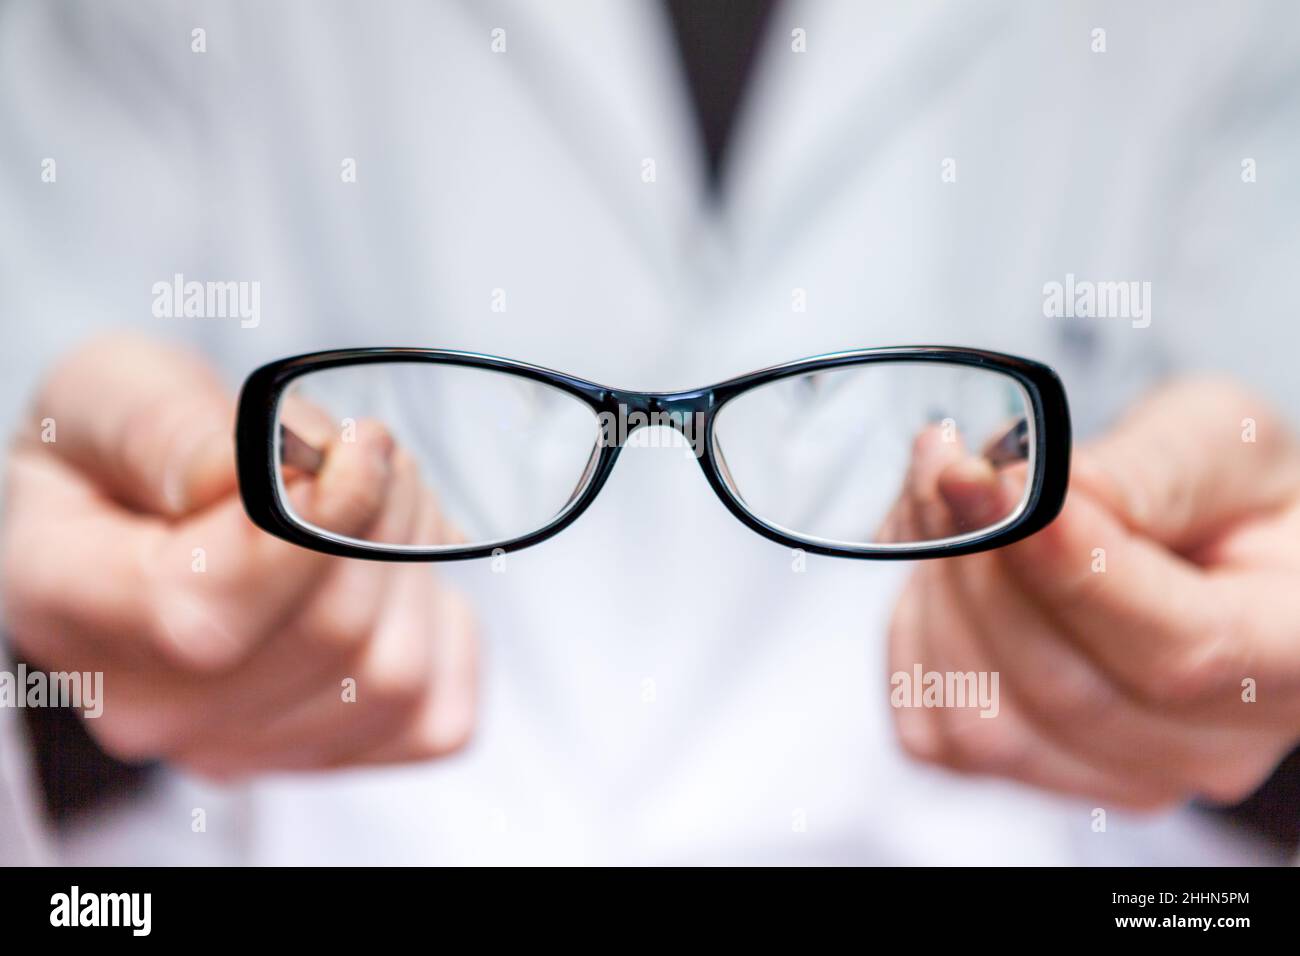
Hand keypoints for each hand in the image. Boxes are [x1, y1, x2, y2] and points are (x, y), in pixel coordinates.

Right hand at [0, 334, 476, 776]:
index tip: (352, 444)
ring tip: (381, 494)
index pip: (209, 611)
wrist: (139, 510)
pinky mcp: (325, 752)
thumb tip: (263, 472)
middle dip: (381, 515)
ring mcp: (240, 747)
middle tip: (367, 447)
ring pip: (392, 676)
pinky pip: (434, 716)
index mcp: (69, 607)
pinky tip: (397, 571)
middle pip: (328, 638)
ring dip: (417, 559)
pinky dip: (442, 628)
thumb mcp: (113, 392)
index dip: (314, 525)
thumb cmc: (122, 447)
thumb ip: (171, 429)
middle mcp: (150, 708)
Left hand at [885, 377, 1299, 807]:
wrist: (1195, 537)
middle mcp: (1212, 745)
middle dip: (983, 561)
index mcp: (1293, 654)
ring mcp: (1116, 772)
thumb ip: (1145, 467)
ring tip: (946, 502)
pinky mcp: (1030, 769)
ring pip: (982, 721)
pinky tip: (939, 570)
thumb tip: (1039, 488)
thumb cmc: (1224, 491)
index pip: (1179, 650)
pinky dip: (912, 637)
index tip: (1003, 481)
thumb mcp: (1217, 440)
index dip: (1072, 570)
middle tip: (954, 464)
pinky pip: (932, 728)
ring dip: (937, 596)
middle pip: (1063, 689)